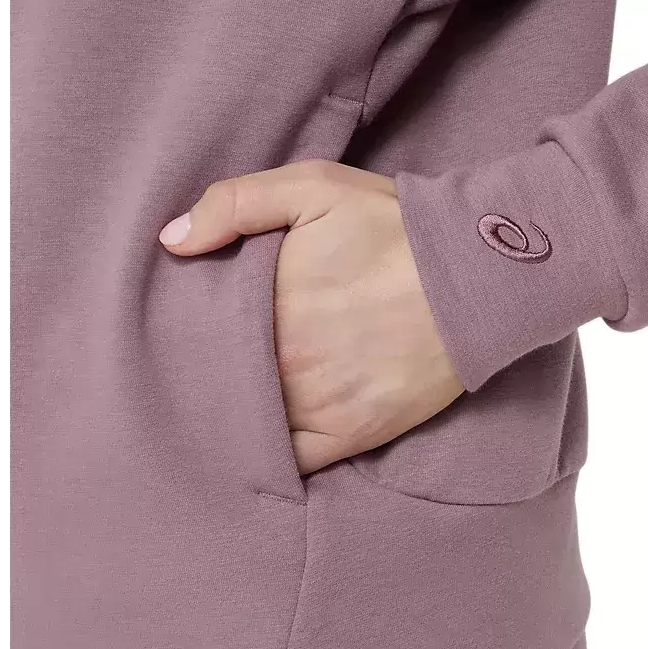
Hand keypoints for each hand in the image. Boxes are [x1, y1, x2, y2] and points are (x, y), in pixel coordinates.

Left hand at [160, 160, 463, 473]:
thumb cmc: (395, 229)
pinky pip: (291, 462)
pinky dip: (271, 458)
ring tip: (218, 412)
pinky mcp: (351, 434)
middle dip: (204, 378)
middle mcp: (284, 363)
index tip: (182, 332)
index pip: (197, 334)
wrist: (476, 277)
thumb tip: (171, 243)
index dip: (185, 335)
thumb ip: (235, 203)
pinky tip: (259, 446)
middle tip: (194, 373)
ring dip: (232, 420)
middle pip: (218, 383)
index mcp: (263, 305)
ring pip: (248, 426)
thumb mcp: (315, 186)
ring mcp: (317, 405)